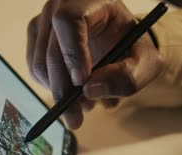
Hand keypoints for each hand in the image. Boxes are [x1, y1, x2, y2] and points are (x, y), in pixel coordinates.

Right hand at [27, 0, 162, 128]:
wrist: (118, 42)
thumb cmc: (132, 47)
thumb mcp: (146, 63)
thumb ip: (127, 77)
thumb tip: (90, 90)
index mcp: (90, 1)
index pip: (69, 22)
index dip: (72, 53)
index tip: (80, 82)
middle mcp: (61, 6)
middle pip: (51, 49)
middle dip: (63, 88)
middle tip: (77, 117)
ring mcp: (45, 21)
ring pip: (40, 64)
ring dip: (60, 91)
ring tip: (85, 102)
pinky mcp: (36, 38)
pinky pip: (35, 70)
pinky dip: (52, 87)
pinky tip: (73, 90)